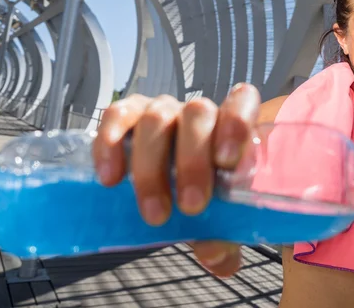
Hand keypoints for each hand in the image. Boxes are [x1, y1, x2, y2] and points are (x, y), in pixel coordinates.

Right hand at [91, 83, 260, 276]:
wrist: (169, 190)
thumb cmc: (201, 197)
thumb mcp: (218, 221)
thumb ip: (224, 237)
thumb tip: (214, 252)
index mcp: (230, 127)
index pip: (242, 102)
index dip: (237, 124)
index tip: (227, 161)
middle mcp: (198, 112)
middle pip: (197, 114)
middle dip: (193, 162)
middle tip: (192, 206)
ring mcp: (163, 109)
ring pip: (156, 119)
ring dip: (152, 168)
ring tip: (155, 213)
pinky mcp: (127, 114)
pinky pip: (117, 115)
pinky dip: (110, 144)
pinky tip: (110, 178)